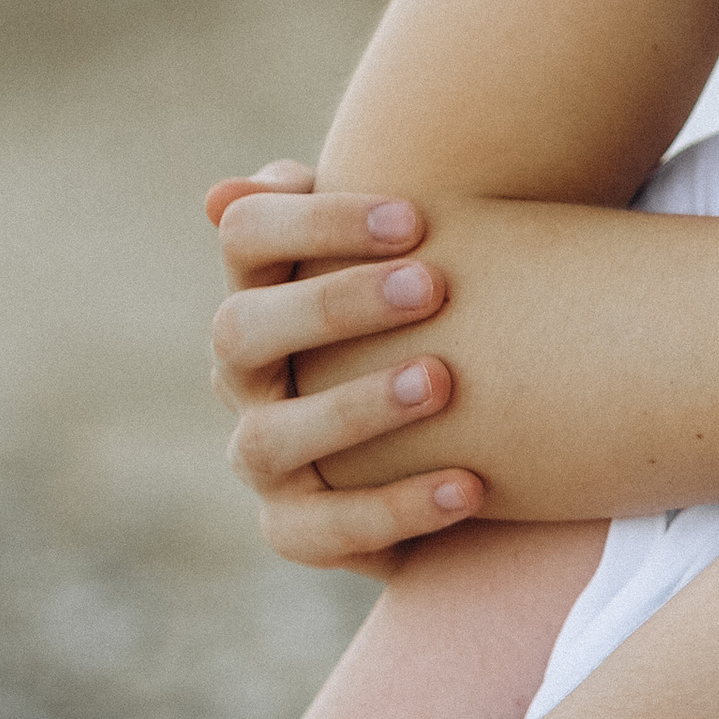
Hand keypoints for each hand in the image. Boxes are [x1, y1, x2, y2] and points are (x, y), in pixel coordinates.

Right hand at [206, 165, 485, 570]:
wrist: (480, 429)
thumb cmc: (443, 320)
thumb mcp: (419, 259)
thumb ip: (370, 213)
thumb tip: (238, 188)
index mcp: (263, 289)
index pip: (246, 235)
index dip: (317, 221)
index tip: (417, 217)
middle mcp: (243, 374)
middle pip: (240, 330)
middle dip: (334, 305)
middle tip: (434, 286)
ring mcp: (263, 457)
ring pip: (267, 439)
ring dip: (354, 408)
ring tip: (443, 381)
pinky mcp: (299, 530)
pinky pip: (325, 530)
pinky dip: (398, 507)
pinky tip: (474, 484)